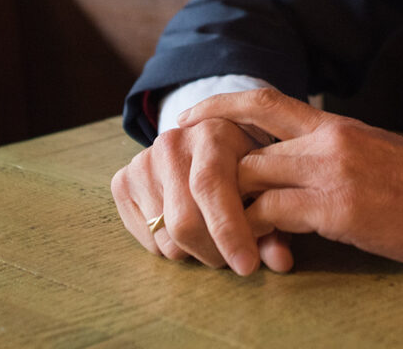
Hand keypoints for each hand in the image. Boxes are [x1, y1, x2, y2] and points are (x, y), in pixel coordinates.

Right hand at [110, 116, 292, 274]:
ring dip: (194, 253)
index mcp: (213, 135)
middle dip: (214, 252)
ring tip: (212, 237)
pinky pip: (148, 242)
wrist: (203, 140)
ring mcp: (143, 161)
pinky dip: (172, 249)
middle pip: (184, 221)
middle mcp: (172, 143)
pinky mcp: (122, 181)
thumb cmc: (244, 165)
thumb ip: (276, 222)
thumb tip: (280, 262)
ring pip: (167, 238)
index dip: (229, 231)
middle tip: (231, 258)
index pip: (211, 187)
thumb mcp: (266, 183)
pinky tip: (187, 229)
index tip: (247, 266)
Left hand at [179, 88, 402, 271]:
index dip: (218, 106)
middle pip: (243, 145)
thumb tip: (288, 165)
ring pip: (249, 179)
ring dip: (226, 209)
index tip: (188, 119)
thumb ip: (328, 152)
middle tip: (190, 198)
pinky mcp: (338, 212)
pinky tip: (253, 254)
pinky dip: (253, 236)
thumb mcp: (371, 152)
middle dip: (210, 172)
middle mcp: (326, 142)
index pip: (262, 100)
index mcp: (334, 125)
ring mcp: (330, 174)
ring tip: (215, 232)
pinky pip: (272, 217)